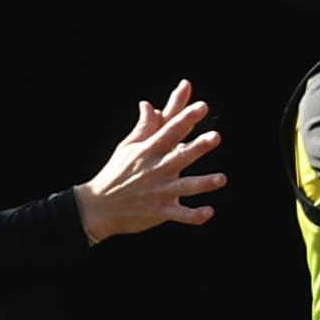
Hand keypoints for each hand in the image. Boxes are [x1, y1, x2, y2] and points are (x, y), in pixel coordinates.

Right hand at [74, 80, 226, 241]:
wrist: (98, 207)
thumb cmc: (116, 173)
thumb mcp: (127, 147)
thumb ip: (144, 127)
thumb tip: (150, 104)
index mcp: (149, 151)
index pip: (170, 131)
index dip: (186, 118)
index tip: (202, 106)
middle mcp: (156, 169)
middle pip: (181, 155)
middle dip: (198, 146)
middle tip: (215, 136)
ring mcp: (159, 191)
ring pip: (185, 186)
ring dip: (203, 183)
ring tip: (221, 178)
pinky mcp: (160, 211)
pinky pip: (180, 214)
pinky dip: (194, 215)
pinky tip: (208, 212)